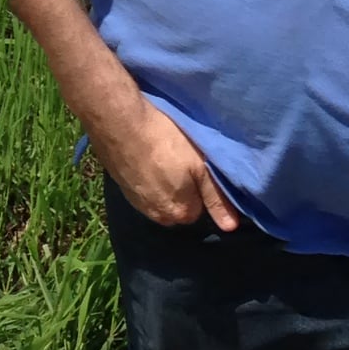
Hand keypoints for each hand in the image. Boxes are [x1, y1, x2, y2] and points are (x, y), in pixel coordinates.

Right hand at [93, 92, 239, 232]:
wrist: (118, 122)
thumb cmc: (166, 142)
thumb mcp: (201, 168)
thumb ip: (216, 199)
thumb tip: (230, 228)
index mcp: (179, 213)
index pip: (201, 211)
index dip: (202, 190)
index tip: (200, 169)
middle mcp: (156, 215)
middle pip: (179, 207)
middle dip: (183, 191)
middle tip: (183, 163)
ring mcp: (135, 202)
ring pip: (160, 198)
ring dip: (164, 184)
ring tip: (165, 159)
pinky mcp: (120, 187)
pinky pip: (143, 189)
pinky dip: (148, 178)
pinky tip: (147, 158)